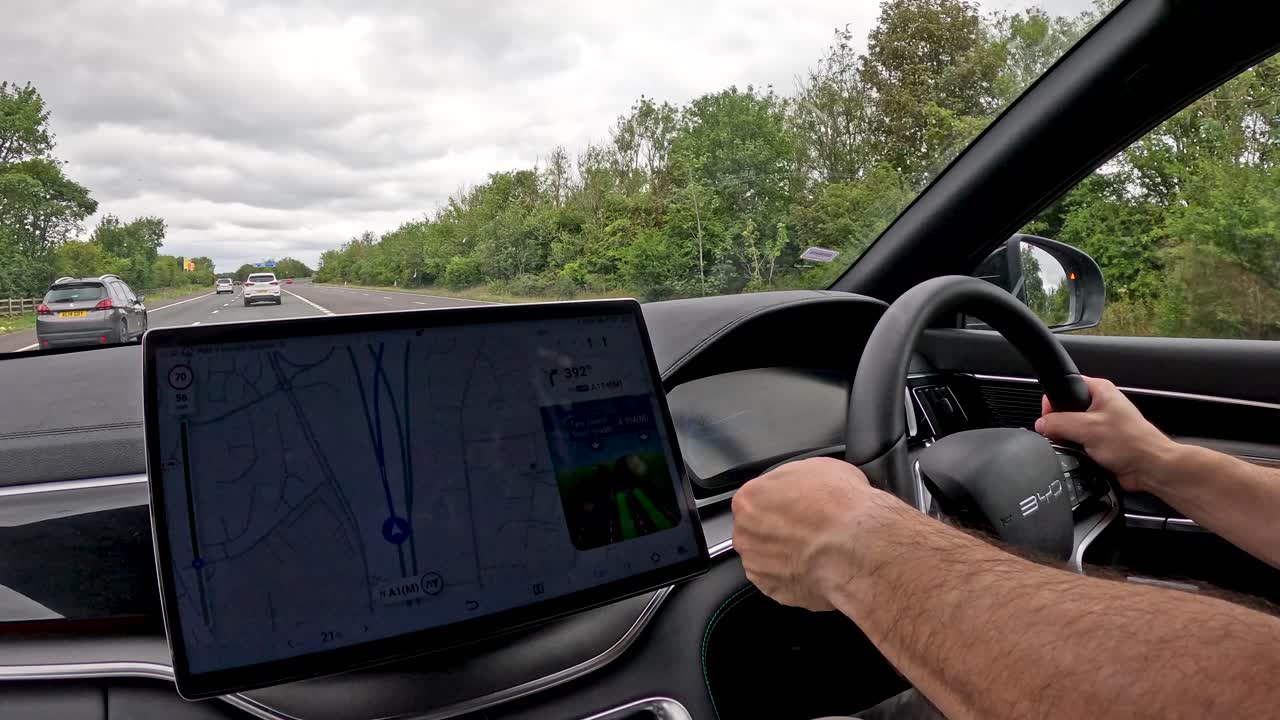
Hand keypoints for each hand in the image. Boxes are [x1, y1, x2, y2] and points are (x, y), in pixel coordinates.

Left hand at [732, 457, 885, 610]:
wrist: (857, 548)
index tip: (796, 507)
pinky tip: (816, 568)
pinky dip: (795, 578)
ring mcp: (757, 565)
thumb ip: (795, 480)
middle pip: (755, 531)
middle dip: (777, 531)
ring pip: (765, 558)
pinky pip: (780, 582)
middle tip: (807, 530)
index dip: (780, 503)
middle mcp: (745, 534)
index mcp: (749, 499)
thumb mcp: (819, 467)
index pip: (755, 500)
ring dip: (784, 556)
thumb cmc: (840, 507)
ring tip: (815, 551)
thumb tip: (803, 486)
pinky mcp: (773, 591)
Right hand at [1036, 376, 1176, 491]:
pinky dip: (1076, 449)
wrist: (1150, 468)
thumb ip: (1058, 423)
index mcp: (1100, 390)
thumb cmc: (1132, 443)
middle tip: (1066, 434)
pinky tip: (1082, 455)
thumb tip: (1042, 424)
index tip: (1050, 416)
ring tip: (1078, 446)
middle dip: (1060, 424)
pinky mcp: (1101, 441)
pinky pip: (1079, 442)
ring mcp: (1101, 423)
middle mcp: (1101, 404)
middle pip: (1065, 409)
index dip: (1054, 401)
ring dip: (1069, 439)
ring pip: (1071, 428)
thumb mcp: (1087, 428)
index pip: (1066, 386)